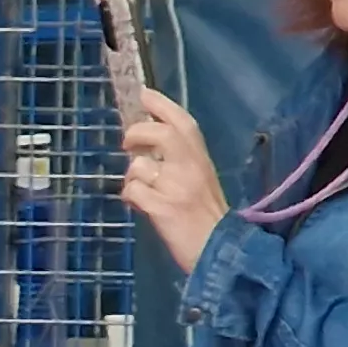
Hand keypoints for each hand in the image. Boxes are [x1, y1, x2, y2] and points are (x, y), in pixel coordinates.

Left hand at [119, 91, 228, 272]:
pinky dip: (130, 197)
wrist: (219, 251)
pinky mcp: (163, 209)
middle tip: (129, 143)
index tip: (143, 94)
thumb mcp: (200, 180)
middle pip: (162, 135)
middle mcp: (191, 169)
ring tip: (141, 190)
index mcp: (202, 160)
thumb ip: (180, 161)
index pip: (184, 123)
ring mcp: (177, 189)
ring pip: (140, 167)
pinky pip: (133, 192)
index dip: (162, 105)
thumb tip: (146, 146)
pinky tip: (139, 205)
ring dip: (132, 177)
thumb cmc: (206, 216)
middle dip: (138, 133)